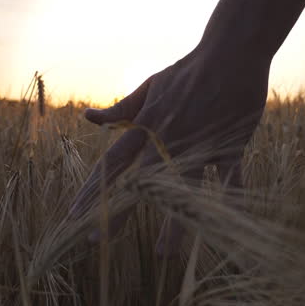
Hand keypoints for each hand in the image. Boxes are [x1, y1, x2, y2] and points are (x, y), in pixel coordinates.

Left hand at [73, 46, 269, 254]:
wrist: (231, 52)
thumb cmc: (189, 70)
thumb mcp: (152, 87)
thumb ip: (123, 109)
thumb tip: (89, 118)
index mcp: (147, 126)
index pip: (111, 164)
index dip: (91, 191)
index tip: (73, 216)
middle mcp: (168, 139)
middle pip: (137, 182)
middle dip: (114, 211)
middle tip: (94, 241)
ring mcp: (199, 143)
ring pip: (183, 188)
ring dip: (172, 222)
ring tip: (163, 253)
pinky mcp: (229, 145)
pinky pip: (229, 177)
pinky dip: (228, 199)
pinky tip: (222, 225)